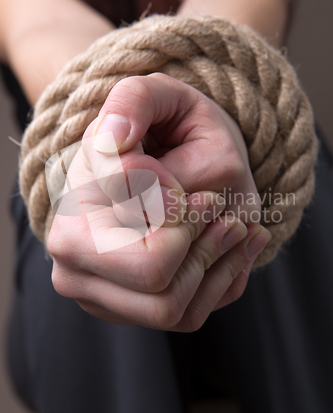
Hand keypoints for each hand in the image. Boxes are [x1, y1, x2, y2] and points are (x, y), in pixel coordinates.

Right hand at [48, 74, 270, 330]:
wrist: (152, 164)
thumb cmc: (156, 135)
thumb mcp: (155, 97)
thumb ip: (133, 103)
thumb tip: (114, 138)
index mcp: (71, 216)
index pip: (135, 230)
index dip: (183, 208)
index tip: (190, 188)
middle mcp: (74, 264)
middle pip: (156, 282)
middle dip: (202, 242)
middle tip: (216, 207)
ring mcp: (102, 295)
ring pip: (175, 308)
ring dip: (217, 260)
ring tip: (233, 224)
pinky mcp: (132, 311)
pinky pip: (189, 315)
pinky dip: (222, 278)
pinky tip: (231, 243)